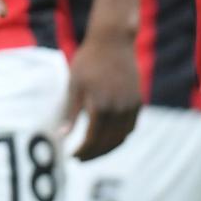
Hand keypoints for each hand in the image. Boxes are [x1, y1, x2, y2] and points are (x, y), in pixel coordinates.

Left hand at [63, 31, 141, 160]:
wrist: (113, 41)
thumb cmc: (88, 61)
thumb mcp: (74, 84)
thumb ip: (70, 112)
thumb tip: (62, 136)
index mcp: (100, 106)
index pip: (93, 140)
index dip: (83, 151)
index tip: (73, 156)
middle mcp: (119, 109)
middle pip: (108, 143)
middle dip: (94, 154)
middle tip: (81, 158)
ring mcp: (131, 106)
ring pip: (121, 138)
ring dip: (108, 148)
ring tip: (93, 151)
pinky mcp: (138, 102)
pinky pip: (130, 127)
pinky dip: (120, 137)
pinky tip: (108, 138)